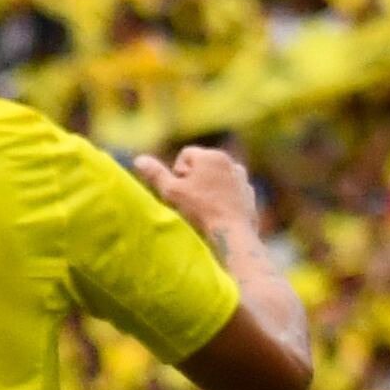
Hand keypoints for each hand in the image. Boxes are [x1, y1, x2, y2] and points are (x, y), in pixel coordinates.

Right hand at [135, 145, 261, 241]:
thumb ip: (155, 174)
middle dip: (193, 179)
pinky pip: (230, 192)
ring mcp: (243, 179)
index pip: (185, 155)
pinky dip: (223, 198)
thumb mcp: (171, 192)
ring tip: (204, 207)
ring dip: (208, 188)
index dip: (177, 173)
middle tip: (191, 200)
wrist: (232, 234)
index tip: (180, 190)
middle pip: (202, 165)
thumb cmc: (200, 211)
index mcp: (212, 156)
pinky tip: (218, 213)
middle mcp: (231, 162)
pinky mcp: (250, 195)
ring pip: (216, 178)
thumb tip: (139, 159)